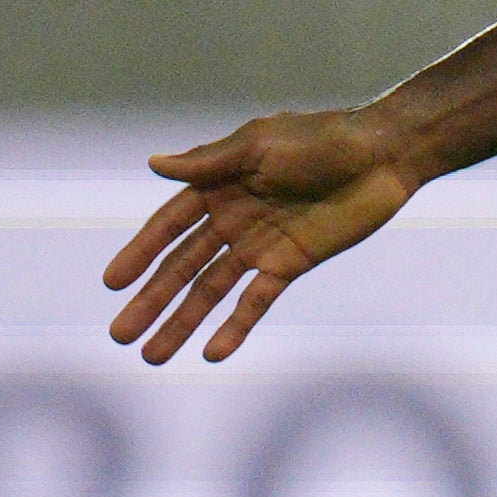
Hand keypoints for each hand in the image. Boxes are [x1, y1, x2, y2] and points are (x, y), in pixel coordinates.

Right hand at [101, 112, 424, 361]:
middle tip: (120, 335)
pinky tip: (213, 352)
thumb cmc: (322, 139)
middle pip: (182, 267)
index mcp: (217, 188)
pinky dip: (235, 326)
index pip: (168, 227)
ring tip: (153, 356)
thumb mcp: (260, 144)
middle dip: (152, 301)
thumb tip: (152, 164)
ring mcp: (260, 246)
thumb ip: (210, 162)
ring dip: (183, 322)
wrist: (383, 156)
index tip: (112, 284)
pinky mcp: (290, 264)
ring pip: (211, 291)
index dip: (140, 254)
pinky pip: (257, 300)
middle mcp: (231, 221)